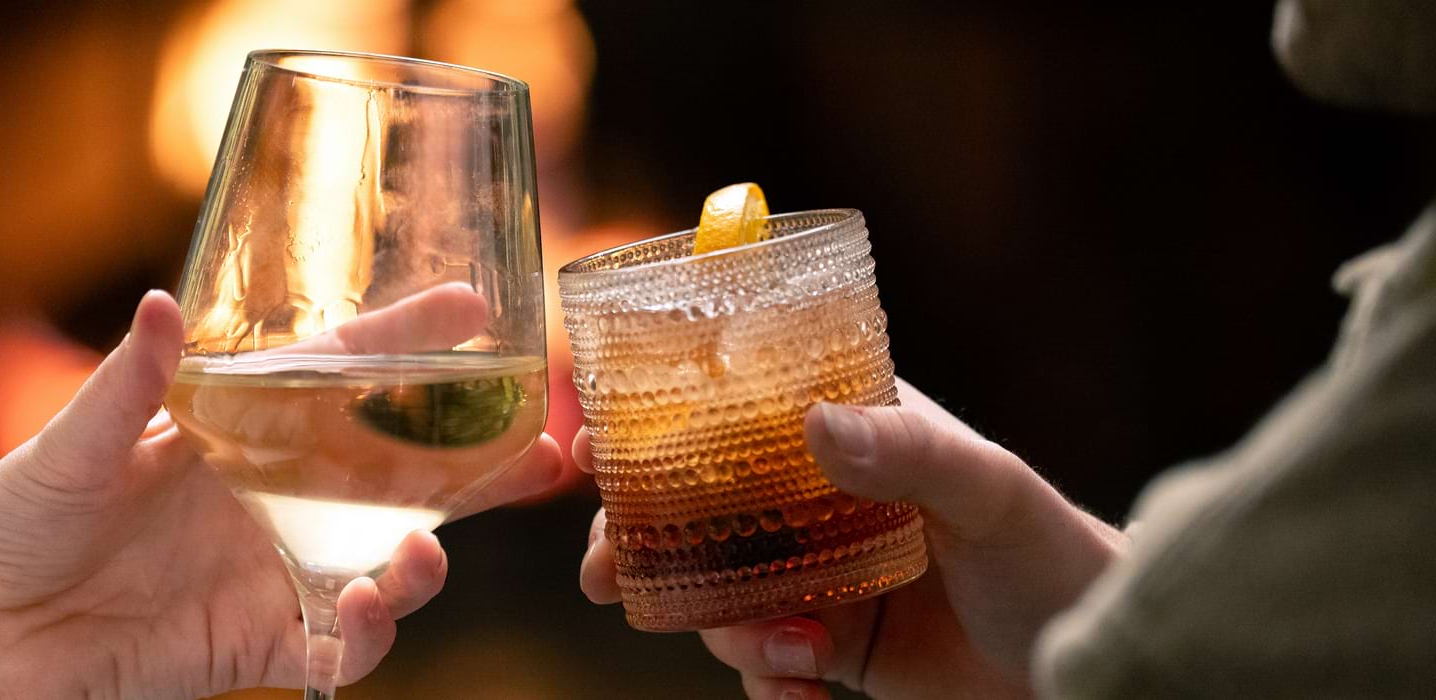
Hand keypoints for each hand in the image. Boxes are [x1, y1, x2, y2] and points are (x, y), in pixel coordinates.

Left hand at [0, 286, 564, 698]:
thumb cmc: (5, 523)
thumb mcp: (65, 448)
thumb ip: (128, 388)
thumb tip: (161, 306)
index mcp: (230, 431)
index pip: (333, 375)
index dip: (402, 341)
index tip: (471, 306)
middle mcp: (264, 498)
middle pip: (391, 475)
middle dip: (472, 466)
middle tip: (543, 453)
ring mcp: (264, 573)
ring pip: (379, 563)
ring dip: (422, 561)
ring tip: (426, 557)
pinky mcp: (250, 646)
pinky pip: (330, 648)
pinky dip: (358, 640)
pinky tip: (357, 620)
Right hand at [575, 379, 1124, 698]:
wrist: (1092, 662)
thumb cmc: (1053, 555)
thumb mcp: (988, 492)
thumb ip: (908, 453)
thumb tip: (815, 421)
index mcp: (846, 434)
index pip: (731, 414)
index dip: (652, 425)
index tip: (592, 444)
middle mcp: (814, 501)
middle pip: (692, 512)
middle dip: (637, 545)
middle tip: (605, 576)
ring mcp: (815, 575)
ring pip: (716, 598)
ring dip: (730, 632)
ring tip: (796, 656)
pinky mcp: (828, 647)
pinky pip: (763, 671)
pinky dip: (769, 692)